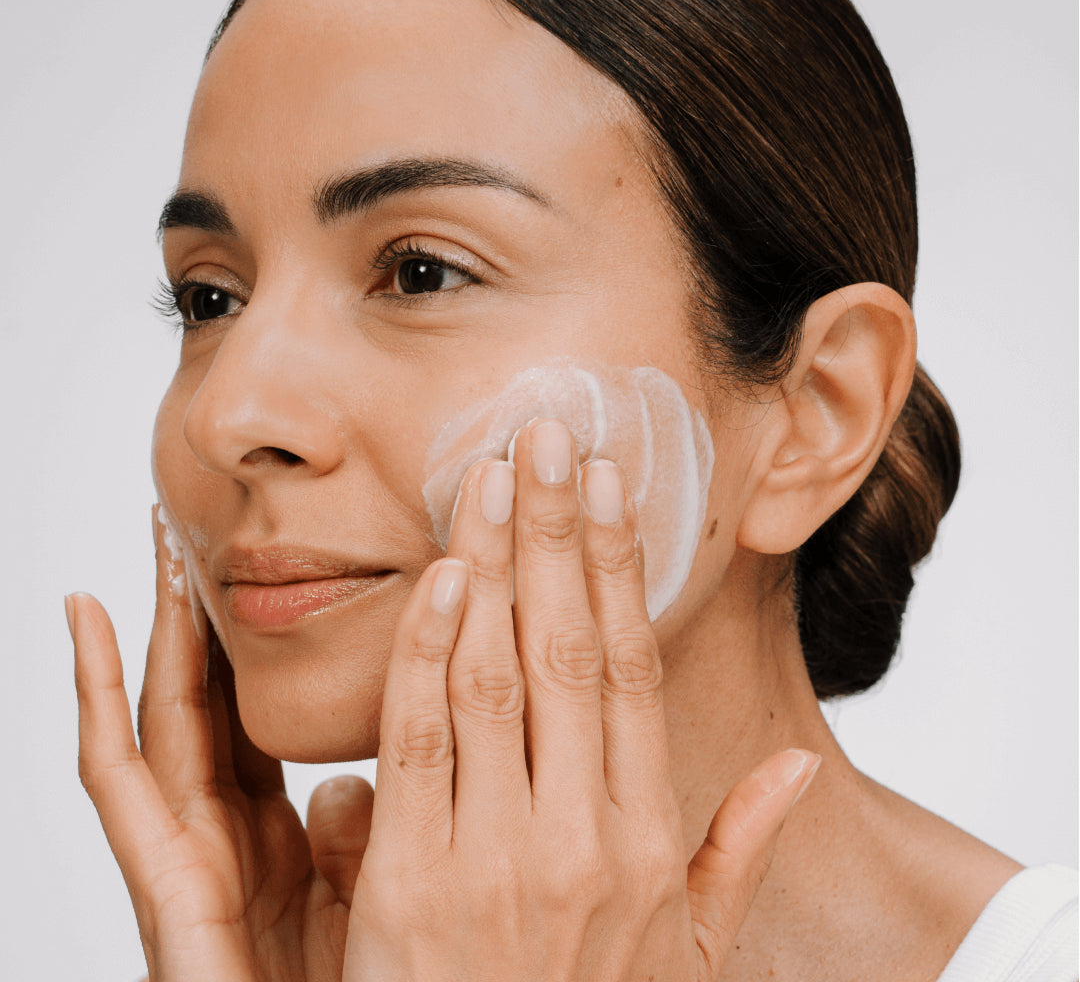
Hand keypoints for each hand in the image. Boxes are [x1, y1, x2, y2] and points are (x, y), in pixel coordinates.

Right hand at [69, 507, 372, 981]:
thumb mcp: (377, 903)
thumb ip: (362, 838)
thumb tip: (342, 782)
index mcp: (282, 839)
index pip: (267, 715)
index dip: (260, 645)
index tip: (274, 571)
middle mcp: (228, 839)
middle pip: (213, 702)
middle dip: (198, 619)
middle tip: (198, 529)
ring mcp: (188, 860)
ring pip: (165, 716)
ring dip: (153, 627)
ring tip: (155, 544)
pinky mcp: (165, 889)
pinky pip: (122, 776)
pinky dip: (96, 690)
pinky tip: (89, 614)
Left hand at [343, 419, 818, 980]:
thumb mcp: (687, 957)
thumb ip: (734, 856)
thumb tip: (796, 774)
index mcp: (644, 841)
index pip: (633, 667)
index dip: (623, 567)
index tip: (613, 483)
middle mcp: (578, 837)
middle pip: (569, 648)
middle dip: (559, 531)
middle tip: (549, 433)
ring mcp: (494, 859)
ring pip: (496, 674)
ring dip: (497, 563)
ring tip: (497, 475)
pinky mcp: (412, 888)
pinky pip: (421, 740)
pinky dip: (429, 650)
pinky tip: (444, 576)